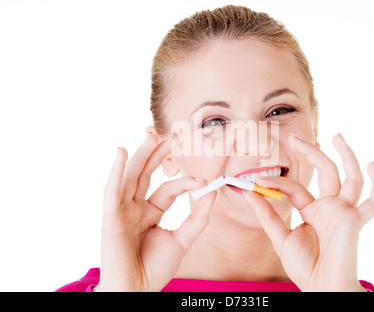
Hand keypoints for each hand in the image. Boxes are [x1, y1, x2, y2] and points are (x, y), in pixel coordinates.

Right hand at [94, 133, 216, 291]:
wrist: (137, 289)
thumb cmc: (155, 268)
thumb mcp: (182, 239)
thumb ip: (197, 217)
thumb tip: (213, 191)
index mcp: (150, 212)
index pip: (168, 189)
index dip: (186, 182)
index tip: (205, 180)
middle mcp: (134, 207)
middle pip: (146, 174)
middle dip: (157, 154)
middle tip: (171, 135)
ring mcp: (122, 210)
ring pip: (131, 176)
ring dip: (140, 154)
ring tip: (151, 134)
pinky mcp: (111, 216)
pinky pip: (112, 190)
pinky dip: (116, 171)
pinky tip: (122, 152)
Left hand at [243, 133, 373, 290]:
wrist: (321, 288)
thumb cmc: (304, 268)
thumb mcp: (280, 238)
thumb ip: (267, 215)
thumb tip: (250, 191)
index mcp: (313, 211)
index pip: (295, 188)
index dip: (277, 183)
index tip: (257, 180)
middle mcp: (330, 207)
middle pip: (324, 172)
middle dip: (311, 152)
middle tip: (293, 137)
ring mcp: (345, 211)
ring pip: (350, 177)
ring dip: (345, 155)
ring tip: (336, 135)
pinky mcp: (355, 220)